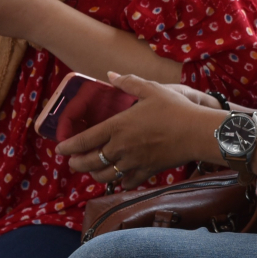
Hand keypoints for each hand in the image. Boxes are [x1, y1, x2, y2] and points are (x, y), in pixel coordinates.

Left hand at [55, 73, 219, 188]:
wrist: (197, 132)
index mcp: (118, 126)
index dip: (69, 146)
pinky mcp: (148, 171)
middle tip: (73, 162)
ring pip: (106, 175)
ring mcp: (134, 162)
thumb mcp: (151, 89)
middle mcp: (121, 147)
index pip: (85, 140)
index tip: (60, 149)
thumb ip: (128, 82)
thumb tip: (110, 74)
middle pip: (90, 161)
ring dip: (95, 174)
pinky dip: (121, 183)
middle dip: (77, 163)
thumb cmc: (175, 109)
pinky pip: (128, 183)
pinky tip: (121, 179)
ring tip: (92, 171)